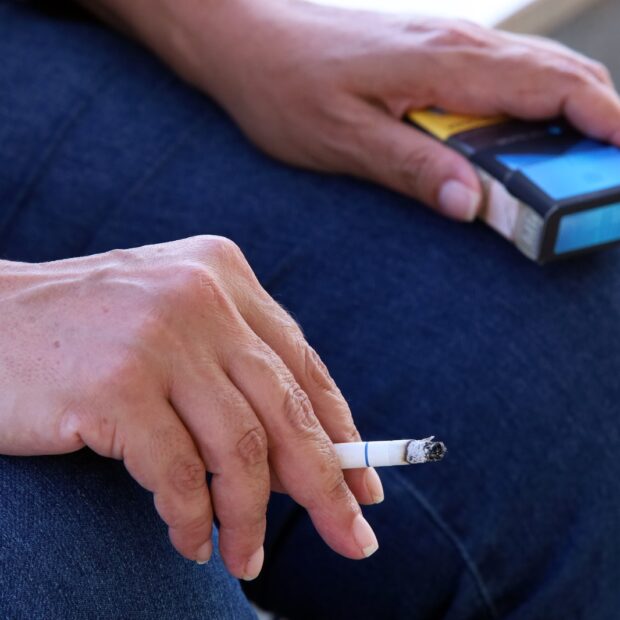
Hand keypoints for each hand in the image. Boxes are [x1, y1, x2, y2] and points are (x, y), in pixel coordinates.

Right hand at [0, 236, 381, 577]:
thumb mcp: (176, 325)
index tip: (364, 486)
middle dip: (326, 484)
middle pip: (288, 408)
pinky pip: (178, 473)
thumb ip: (236, 371)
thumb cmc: (89, 332)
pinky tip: (191, 540)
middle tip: (352, 539)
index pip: (303, 362)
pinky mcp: (116, 384)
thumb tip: (306, 455)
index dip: (341, 430)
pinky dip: (191, 517)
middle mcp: (201, 296)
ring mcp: (159, 337)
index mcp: (223, 273)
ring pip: (240, 447)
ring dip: (250, 517)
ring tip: (247, 559)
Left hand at [164, 0, 619, 220]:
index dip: (602, 122)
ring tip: (580, 163)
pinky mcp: (428, 52)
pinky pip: (499, 75)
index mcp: (443, 64)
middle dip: (598, 120)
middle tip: (605, 176)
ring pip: (534, 70)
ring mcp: (445, 43)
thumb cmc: (285, 86)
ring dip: (568, 112)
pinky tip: (523, 136)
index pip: (551, 85)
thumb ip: (411, 167)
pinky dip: (530, 104)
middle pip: (558, 73)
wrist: (246, 38)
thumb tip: (473, 204)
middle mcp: (456, 45)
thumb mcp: (342, 139)